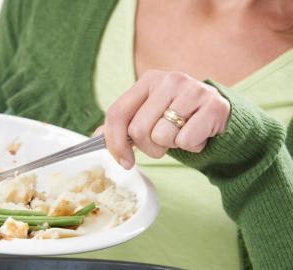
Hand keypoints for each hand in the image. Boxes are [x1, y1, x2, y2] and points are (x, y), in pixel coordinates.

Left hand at [101, 70, 229, 169]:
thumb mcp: (148, 114)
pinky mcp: (214, 105)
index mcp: (148, 80)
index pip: (117, 113)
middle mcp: (169, 80)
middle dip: (149, 147)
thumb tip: (95, 138)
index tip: (124, 161)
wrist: (216, 113)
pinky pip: (186, 141)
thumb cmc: (176, 116)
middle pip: (138, 130)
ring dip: (172, 146)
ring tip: (182, 134)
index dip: (114, 142)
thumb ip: (122, 125)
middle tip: (163, 141)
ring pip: (162, 137)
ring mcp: (193, 90)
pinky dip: (191, 146)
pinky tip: (198, 134)